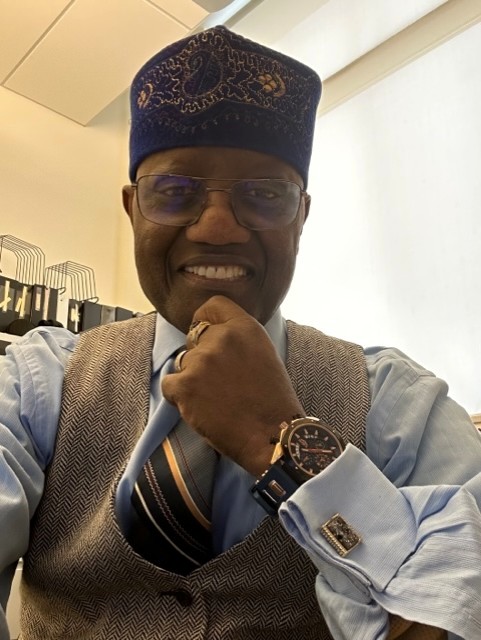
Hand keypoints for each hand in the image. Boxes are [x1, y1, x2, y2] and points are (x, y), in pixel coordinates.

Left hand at [162, 295, 304, 475]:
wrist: (274, 436)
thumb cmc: (273, 401)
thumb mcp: (264, 354)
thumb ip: (239, 339)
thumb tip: (214, 335)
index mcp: (244, 327)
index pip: (212, 305)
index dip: (204, 320)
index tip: (205, 335)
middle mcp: (221, 338)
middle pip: (195, 338)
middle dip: (201, 357)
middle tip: (218, 382)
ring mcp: (201, 361)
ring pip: (183, 363)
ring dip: (192, 379)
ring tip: (215, 399)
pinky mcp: (185, 386)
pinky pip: (170, 385)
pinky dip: (180, 398)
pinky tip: (202, 409)